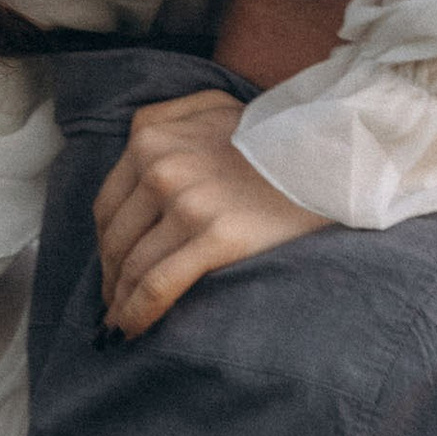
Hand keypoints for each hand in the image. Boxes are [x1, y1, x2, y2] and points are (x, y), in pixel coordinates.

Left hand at [94, 92, 329, 338]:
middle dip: (111, 277)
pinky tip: (133, 328)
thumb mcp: (212, 107)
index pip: (108, 203)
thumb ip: (167, 120)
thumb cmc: (274, 135)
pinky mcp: (216, 236)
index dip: (105, 243)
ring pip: (134, 265)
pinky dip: (138, 311)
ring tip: (122, 322)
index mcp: (152, 138)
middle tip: (113, 302)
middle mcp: (161, 167)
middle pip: (116, 238)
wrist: (330, 153)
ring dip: (121, 301)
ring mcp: (187, 203)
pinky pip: (158, 284)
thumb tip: (134, 148)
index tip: (111, 267)